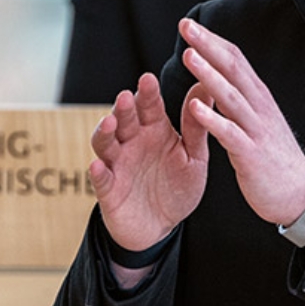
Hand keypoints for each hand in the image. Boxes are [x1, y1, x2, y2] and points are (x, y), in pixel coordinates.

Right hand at [88, 73, 209, 250]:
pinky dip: (98, 172)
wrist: (162, 227)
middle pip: (124, 120)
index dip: (147, 94)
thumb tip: (206, 86)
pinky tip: (98, 165)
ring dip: (105, 132)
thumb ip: (197, 127)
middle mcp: (132, 142)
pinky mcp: (108, 190)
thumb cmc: (178, 187)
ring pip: (105, 143)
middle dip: (123, 109)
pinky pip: (100, 179)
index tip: (148, 79)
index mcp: (155, 130)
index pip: (149, 107)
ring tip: (110, 123)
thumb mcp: (194, 157)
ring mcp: (117, 164)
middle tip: (126, 96)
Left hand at [178, 18, 304, 225]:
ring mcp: (256, 129)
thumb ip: (240, 99)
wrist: (299, 193)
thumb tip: (218, 77)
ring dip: (209, 74)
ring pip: (231, 95)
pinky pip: (229, 133)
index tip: (191, 25)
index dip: (213, 41)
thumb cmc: (273, 157)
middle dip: (208, 46)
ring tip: (189, 56)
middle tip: (186, 26)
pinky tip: (194, 107)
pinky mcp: (251, 153)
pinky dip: (212, 118)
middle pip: (233, 68)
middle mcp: (258, 107)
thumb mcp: (258, 121)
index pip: (235, 59)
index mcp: (258, 98)